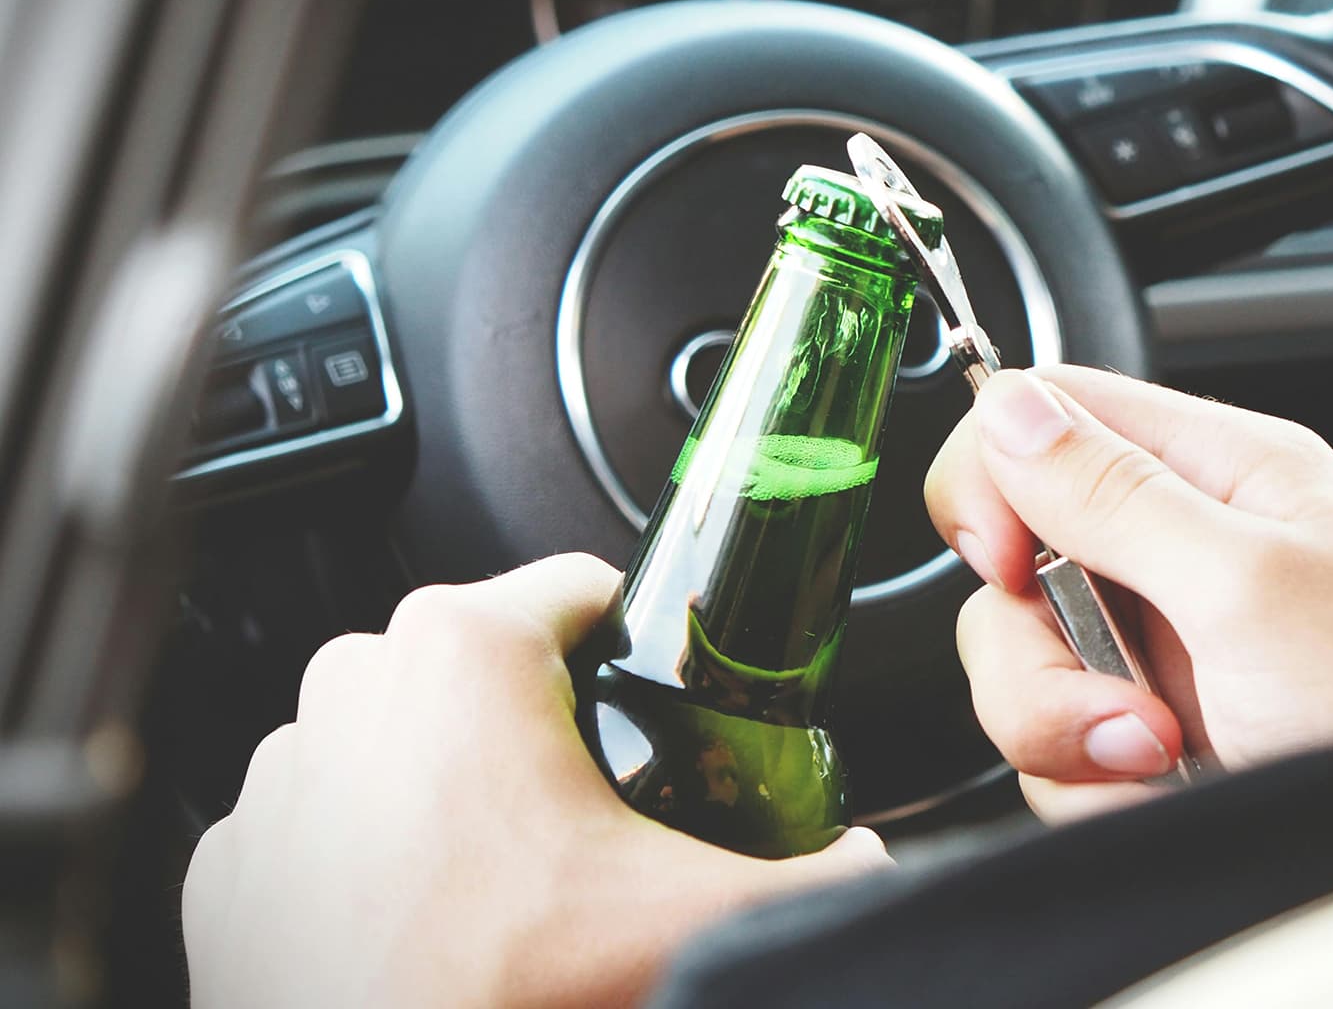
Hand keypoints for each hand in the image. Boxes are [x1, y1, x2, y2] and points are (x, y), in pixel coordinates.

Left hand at [183, 554, 888, 1008]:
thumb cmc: (496, 988)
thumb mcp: (692, 912)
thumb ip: (814, 873)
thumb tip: (873, 865)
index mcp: (465, 647)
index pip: (585, 589)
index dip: (641, 643)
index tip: (657, 703)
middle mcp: (355, 677)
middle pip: (493, 663)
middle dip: (547, 720)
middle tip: (593, 810)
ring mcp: (281, 764)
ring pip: (402, 733)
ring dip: (453, 779)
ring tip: (506, 871)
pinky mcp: (233, 850)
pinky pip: (327, 813)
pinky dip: (370, 847)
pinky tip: (424, 908)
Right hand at [925, 366, 1332, 820]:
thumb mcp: (1249, 585)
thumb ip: (1117, 495)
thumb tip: (1008, 407)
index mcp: (1219, 471)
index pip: (1048, 414)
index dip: (995, 481)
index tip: (1007, 564)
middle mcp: (1178, 550)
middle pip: (1013, 564)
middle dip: (1040, 653)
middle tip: (1125, 702)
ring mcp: (1157, 647)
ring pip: (1021, 666)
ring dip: (1068, 731)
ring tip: (1164, 755)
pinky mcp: (1145, 735)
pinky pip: (1052, 749)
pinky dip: (1093, 784)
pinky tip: (1167, 789)